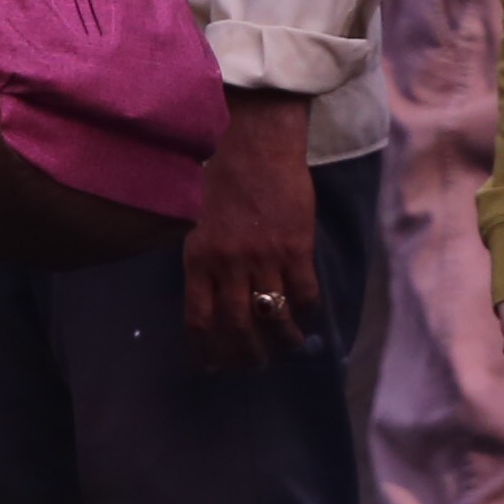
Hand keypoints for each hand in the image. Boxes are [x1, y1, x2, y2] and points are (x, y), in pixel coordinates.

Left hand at [181, 96, 321, 367]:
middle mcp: (228, 264)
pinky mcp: (295, 246)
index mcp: (198, 258)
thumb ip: (203, 256)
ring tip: (287, 346)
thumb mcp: (195, 218)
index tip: (214, 364)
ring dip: (281, 340)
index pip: (199, 319)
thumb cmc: (219, 171)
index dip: (207, 348)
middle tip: (255, 365)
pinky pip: (304, 293)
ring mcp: (264, 257)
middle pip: (237, 328)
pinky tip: (308, 315)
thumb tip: (211, 294)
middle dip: (247, 355)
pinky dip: (307, 310)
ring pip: (274, 317)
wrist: (254, 139)